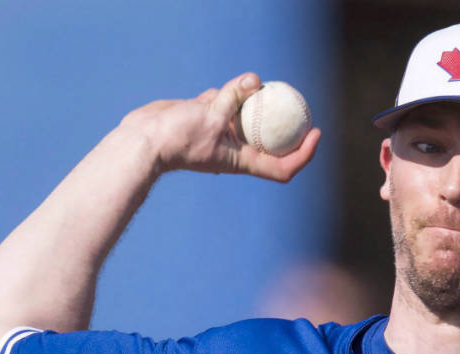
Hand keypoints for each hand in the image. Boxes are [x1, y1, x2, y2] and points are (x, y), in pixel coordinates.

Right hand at [121, 73, 320, 182]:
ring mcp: (219, 136)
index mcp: (242, 161)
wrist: (143, 139)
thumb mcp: (210, 114)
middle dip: (285, 124)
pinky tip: (221, 88)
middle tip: (299, 102)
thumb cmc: (177, 137)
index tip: (316, 133)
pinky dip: (224, 95)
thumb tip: (255, 79)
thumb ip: (233, 97)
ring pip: (245, 118)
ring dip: (252, 104)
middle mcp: (234, 151)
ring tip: (261, 86)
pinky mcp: (205, 121)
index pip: (282, 167)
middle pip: (269, 141)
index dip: (304, 154)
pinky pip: (222, 105)